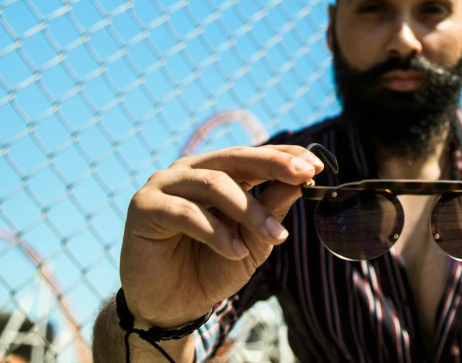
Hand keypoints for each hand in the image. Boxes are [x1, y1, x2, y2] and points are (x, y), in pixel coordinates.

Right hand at [120, 145, 322, 327]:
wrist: (172, 305)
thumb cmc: (214, 267)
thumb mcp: (253, 241)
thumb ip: (272, 209)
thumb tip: (302, 181)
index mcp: (218, 172)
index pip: (254, 155)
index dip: (285, 156)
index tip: (317, 165)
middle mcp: (192, 170)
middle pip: (235, 158)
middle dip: (274, 165)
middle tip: (304, 176)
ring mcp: (165, 184)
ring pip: (214, 184)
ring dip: (249, 210)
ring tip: (275, 236)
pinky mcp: (144, 206)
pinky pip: (186, 212)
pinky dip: (215, 232)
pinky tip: (234, 251)